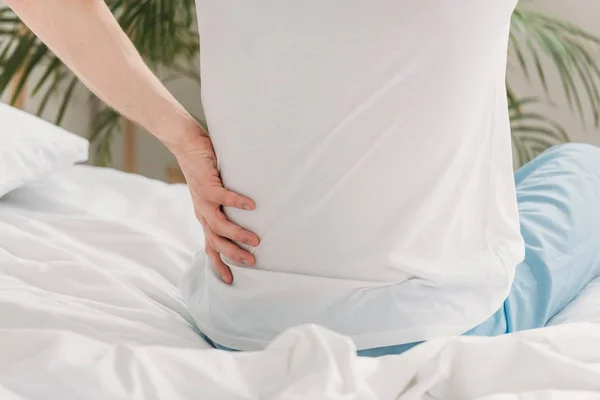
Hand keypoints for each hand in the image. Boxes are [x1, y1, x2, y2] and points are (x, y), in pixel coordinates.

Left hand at [171, 129, 258, 283]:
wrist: (187, 146)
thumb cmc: (205, 170)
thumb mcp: (214, 195)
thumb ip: (226, 207)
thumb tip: (250, 217)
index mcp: (204, 218)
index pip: (210, 247)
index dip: (218, 265)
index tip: (230, 281)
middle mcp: (203, 213)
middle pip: (215, 242)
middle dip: (233, 254)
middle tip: (252, 261)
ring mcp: (204, 200)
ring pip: (219, 225)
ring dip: (237, 235)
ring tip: (256, 240)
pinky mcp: (207, 185)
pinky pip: (223, 197)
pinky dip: (237, 203)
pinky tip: (252, 206)